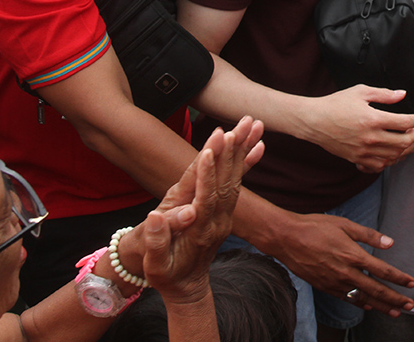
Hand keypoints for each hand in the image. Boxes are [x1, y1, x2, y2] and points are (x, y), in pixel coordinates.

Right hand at [138, 116, 264, 302]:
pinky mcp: (226, 213)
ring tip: (253, 124)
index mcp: (197, 230)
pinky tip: (258, 146)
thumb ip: (156, 241)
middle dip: (232, 152)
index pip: (204, 197)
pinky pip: (238, 184)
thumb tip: (155, 217)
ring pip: (235, 178)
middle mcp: (216, 220)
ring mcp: (224, 216)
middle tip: (241, 125)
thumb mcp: (155, 264)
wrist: (187, 289)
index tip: (210, 149)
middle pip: (226, 182)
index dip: (206, 174)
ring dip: (243, 150)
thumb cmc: (165, 274)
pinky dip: (247, 164)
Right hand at [267, 212, 413, 317]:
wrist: (286, 238)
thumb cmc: (315, 227)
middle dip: (395, 298)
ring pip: (363, 298)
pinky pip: (346, 298)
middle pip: (376, 290)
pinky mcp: (324, 287)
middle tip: (409, 305)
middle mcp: (346, 272)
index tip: (411, 283)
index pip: (382, 270)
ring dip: (381, 306)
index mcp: (353, 255)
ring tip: (394, 312)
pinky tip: (368, 306)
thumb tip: (390, 242)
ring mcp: (335, 282)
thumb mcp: (344, 224)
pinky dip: (360, 303)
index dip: (399, 278)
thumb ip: (368, 235)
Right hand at [303, 86, 413, 172]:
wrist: (314, 121)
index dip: (413, 119)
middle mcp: (371, 138)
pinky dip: (388, 160)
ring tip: (402, 140)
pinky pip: (379, 166)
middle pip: (404, 142)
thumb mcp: (360, 92)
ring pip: (394, 156)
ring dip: (403, 149)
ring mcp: (364, 151)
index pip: (406, 123)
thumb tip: (402, 94)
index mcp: (373, 119)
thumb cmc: (335, 104)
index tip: (411, 117)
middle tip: (411, 130)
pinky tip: (387, 152)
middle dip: (413, 136)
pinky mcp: (357, 159)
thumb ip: (384, 94)